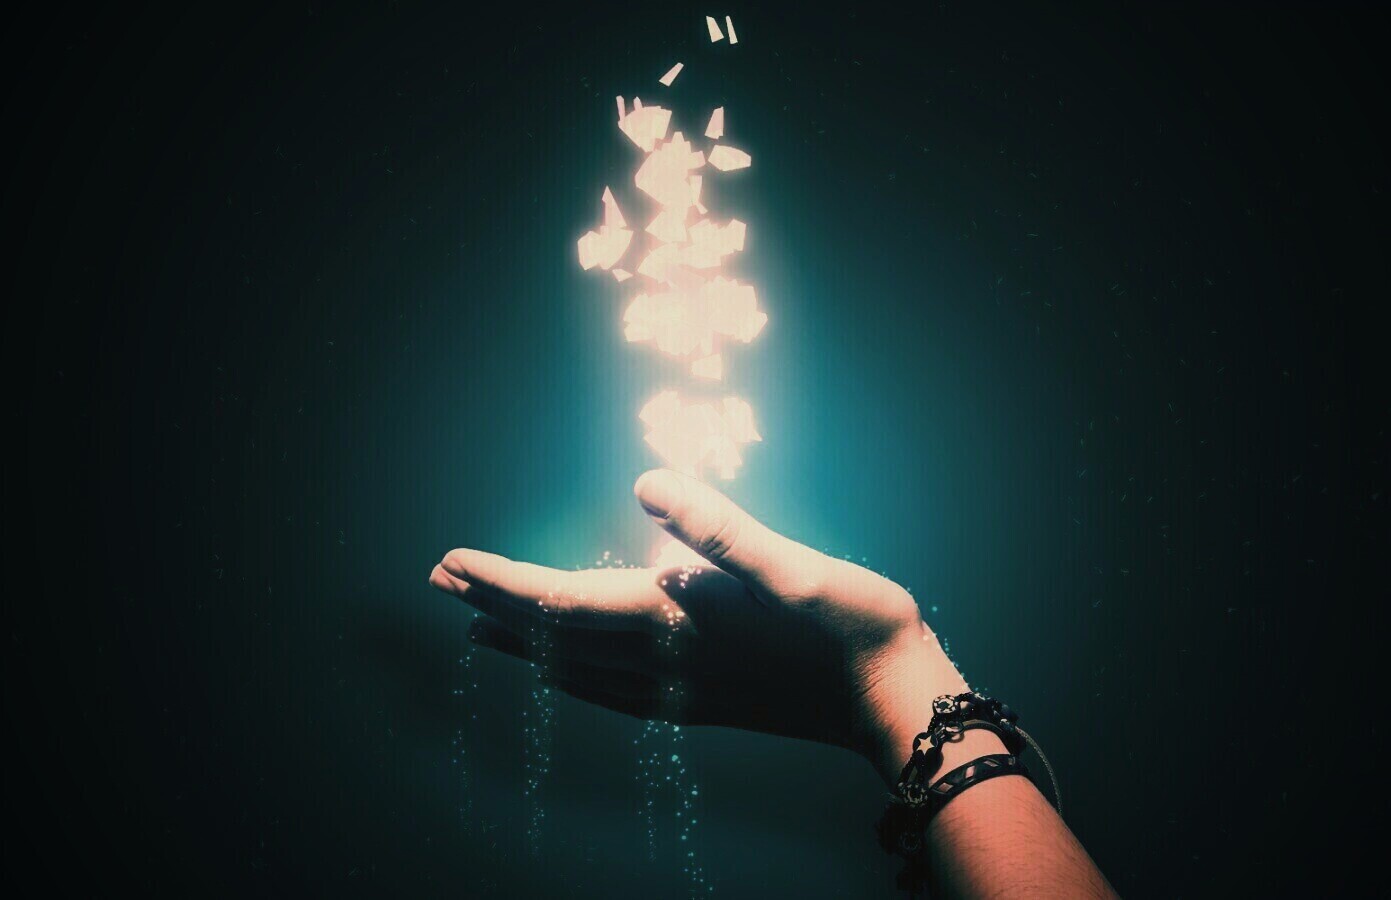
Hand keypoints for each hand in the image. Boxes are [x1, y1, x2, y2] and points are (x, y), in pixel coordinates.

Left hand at [429, 468, 984, 780]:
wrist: (894, 699)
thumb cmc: (848, 623)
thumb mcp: (788, 563)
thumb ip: (715, 525)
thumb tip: (645, 483)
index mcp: (675, 618)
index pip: (561, 603)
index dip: (502, 582)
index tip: (450, 561)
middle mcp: (663, 661)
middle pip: (555, 638)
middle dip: (495, 607)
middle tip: (441, 580)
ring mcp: (679, 689)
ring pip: (576, 670)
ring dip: (523, 644)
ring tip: (481, 628)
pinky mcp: (702, 703)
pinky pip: (610, 693)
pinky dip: (570, 676)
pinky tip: (571, 673)